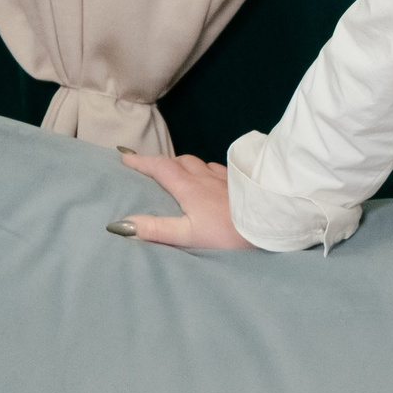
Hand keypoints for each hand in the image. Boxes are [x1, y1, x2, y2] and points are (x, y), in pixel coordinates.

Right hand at [112, 149, 250, 249]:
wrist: (269, 224)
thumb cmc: (228, 233)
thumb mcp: (189, 235)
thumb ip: (156, 229)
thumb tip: (122, 224)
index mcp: (189, 187)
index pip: (160, 167)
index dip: (141, 161)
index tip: (124, 158)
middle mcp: (205, 177)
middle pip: (178, 161)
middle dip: (160, 162)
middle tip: (147, 168)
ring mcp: (223, 178)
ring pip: (198, 163)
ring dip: (183, 164)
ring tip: (175, 173)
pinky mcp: (238, 183)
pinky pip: (216, 169)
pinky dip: (204, 170)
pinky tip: (208, 179)